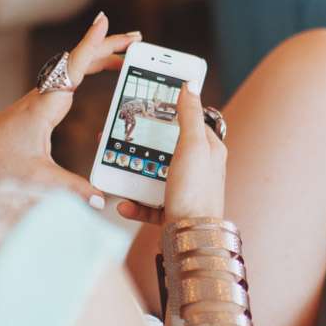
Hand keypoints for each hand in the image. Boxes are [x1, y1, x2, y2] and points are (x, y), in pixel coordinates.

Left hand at [0, 12, 141, 207]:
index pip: (74, 66)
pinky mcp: (38, 106)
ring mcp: (41, 98)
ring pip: (75, 69)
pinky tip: (97, 75)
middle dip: (108, 47)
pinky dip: (87, 71)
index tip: (104, 20)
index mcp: (47, 104)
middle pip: (80, 61)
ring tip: (126, 55)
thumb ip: (71, 187)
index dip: (92, 43)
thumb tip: (100, 199)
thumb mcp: (36, 178)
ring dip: (99, 58)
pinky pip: (68, 80)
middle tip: (136, 39)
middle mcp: (45, 95)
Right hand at [116, 83, 226, 223]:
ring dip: (133, 173)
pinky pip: (148, 203)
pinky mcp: (171, 211)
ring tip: (117, 166)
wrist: (192, 240)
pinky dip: (134, 203)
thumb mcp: (192, 146)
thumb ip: (190, 115)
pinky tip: (123, 203)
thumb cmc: (196, 192)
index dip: (172, 109)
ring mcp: (184, 190)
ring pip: (153, 174)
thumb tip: (190, 86)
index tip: (151, 101)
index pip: (191, 120)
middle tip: (123, 134)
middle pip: (166, 147)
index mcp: (208, 150)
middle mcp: (198, 169)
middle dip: (143, 142)